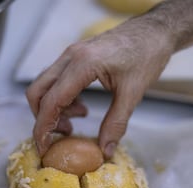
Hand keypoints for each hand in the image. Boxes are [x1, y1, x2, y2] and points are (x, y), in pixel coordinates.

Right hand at [26, 16, 174, 158]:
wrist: (155, 31)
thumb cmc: (147, 54)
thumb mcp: (133, 93)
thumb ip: (116, 123)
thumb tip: (105, 151)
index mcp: (83, 64)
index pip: (51, 100)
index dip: (43, 128)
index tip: (44, 148)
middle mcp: (70, 56)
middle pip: (38, 91)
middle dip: (43, 118)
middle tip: (63, 134)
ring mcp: (71, 54)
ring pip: (45, 85)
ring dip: (54, 108)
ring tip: (78, 119)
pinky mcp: (75, 56)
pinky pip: (57, 80)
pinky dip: (62, 98)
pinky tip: (81, 106)